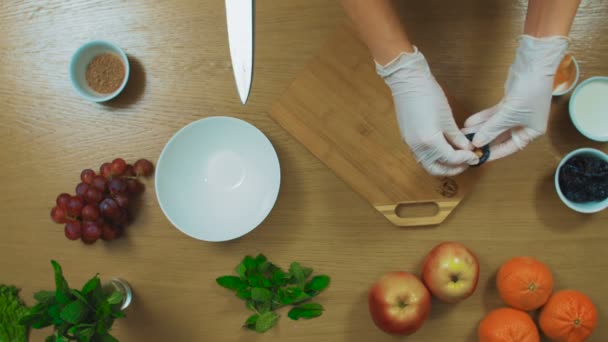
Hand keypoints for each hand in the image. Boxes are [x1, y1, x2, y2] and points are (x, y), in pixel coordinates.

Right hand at [377, 48, 477, 175]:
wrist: (407, 83)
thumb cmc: (428, 95)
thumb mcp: (447, 118)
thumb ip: (457, 137)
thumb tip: (467, 148)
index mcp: (429, 141)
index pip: (451, 159)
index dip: (465, 159)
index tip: (475, 156)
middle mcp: (418, 147)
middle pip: (436, 170)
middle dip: (453, 169)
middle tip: (466, 163)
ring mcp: (410, 144)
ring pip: (427, 164)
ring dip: (442, 165)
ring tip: (456, 159)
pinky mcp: (407, 139)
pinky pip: (421, 156)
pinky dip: (433, 158)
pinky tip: (443, 150)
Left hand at [464, 35, 567, 160]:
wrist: (533, 66)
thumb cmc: (529, 92)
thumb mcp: (508, 115)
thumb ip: (491, 129)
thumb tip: (477, 142)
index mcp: (532, 132)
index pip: (511, 148)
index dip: (494, 153)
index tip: (479, 158)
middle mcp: (525, 124)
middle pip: (501, 137)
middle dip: (484, 140)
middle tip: (468, 145)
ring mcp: (516, 113)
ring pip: (495, 125)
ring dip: (480, 128)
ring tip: (464, 133)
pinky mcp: (508, 103)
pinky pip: (493, 115)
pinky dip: (482, 118)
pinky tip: (469, 122)